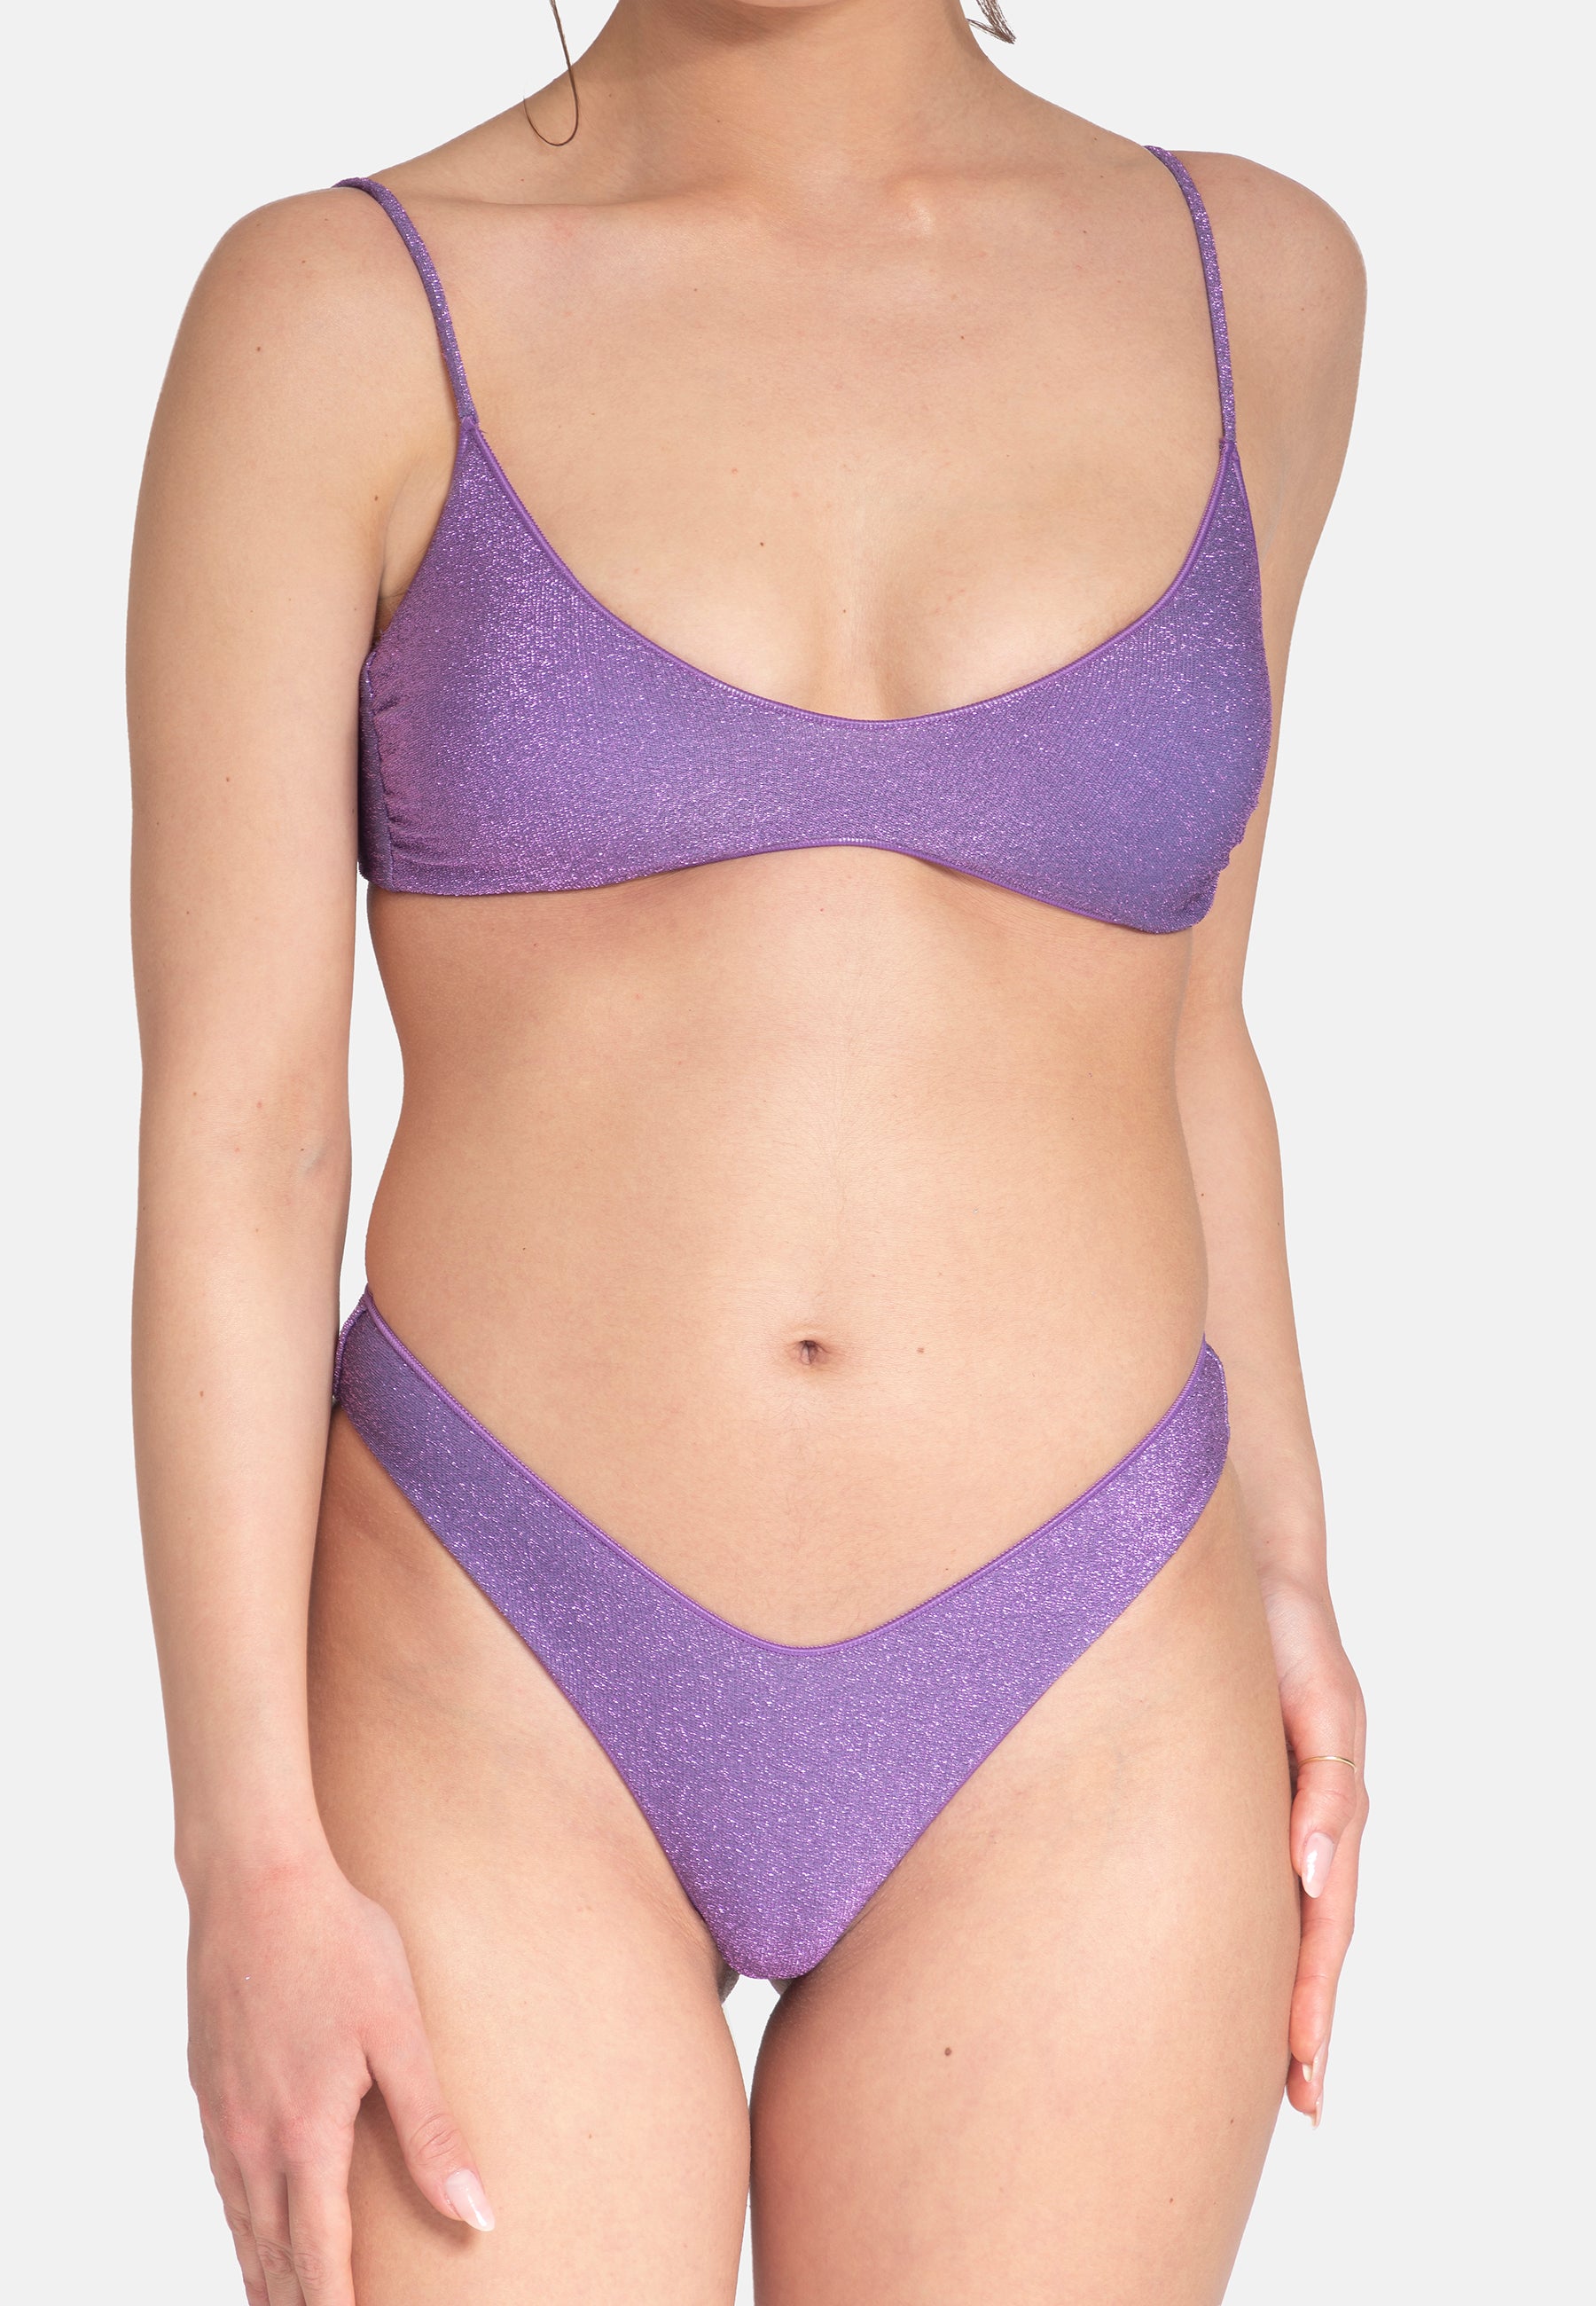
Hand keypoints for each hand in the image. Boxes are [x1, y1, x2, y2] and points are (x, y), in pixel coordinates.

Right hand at [186, 1847, 493, 2303]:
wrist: (253, 1882)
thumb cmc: (336, 1945)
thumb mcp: (399, 2034)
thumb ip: (432, 2130)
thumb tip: (475, 2213)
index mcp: (304, 2135)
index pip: (320, 2257)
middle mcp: (251, 2139)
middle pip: (272, 2253)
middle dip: (294, 2301)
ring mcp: (221, 2114)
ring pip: (240, 2221)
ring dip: (262, 2271)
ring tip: (281, 2302)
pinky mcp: (207, 2085)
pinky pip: (221, 2179)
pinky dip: (239, 2221)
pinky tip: (250, 2222)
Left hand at [1261, 1578, 1367, 2126]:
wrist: (1242, 1569)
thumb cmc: (1284, 1636)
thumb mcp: (1319, 1708)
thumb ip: (1326, 1791)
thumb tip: (1312, 1876)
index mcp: (1326, 1809)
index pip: (1323, 1927)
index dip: (1311, 2001)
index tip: (1303, 2074)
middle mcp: (1300, 1821)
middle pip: (1305, 1939)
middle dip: (1300, 2021)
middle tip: (1296, 2102)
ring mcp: (1268, 1808)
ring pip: (1275, 1916)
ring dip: (1271, 1986)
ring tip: (1265, 2065)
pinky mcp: (1229, 1789)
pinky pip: (1240, 1875)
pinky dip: (1242, 1929)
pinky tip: (1220, 1961)